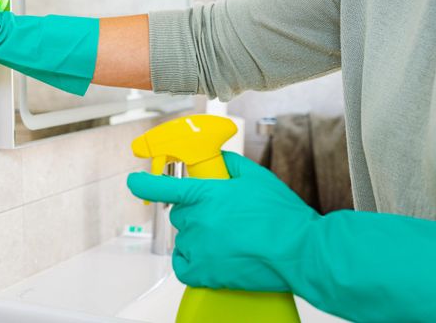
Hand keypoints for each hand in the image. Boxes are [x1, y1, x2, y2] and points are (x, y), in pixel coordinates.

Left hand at [127, 152, 317, 291]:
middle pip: (180, 214)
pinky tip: (206, 257)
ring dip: (198, 237)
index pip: (164, 187)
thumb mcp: (257, 179)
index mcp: (207, 194)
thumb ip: (232, 166)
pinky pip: (184, 266)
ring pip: (184, 239)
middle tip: (220, 217)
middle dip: (195, 212)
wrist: (301, 252)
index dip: (144, 184)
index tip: (134, 181)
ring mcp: (200, 247)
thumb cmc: (283, 217)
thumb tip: (220, 163)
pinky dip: (191, 262)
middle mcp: (198, 220)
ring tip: (226, 239)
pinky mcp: (206, 272)